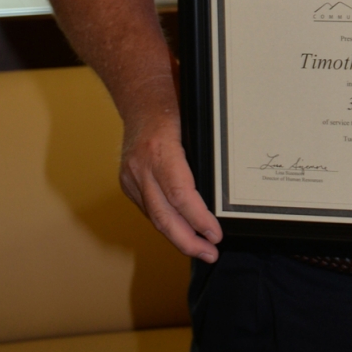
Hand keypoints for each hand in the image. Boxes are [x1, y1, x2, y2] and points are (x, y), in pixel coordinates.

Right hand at [120, 111, 222, 261]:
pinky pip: (149, 209)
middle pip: (164, 216)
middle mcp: (142, 166)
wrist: (139, 98)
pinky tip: (182, 232)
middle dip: (188, 241)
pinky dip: (166, 222)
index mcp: (161, 149)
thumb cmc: (173, 106)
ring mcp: (131, 176)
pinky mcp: (127, 182)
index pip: (180, 195)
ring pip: (155, 217)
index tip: (216, 234)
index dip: (198, 219)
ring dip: (178, 237)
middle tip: (210, 254)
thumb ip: (202, 156)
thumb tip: (224, 191)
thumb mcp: (194, 123)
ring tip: (202, 249)